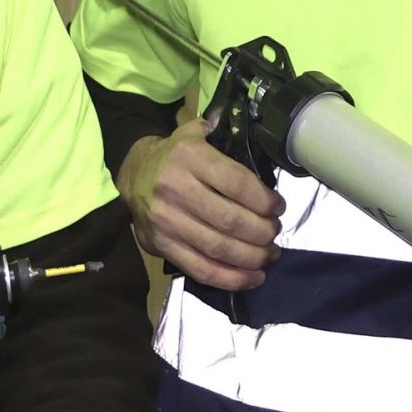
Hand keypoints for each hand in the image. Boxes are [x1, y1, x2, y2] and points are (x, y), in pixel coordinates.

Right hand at [116, 117, 284, 290]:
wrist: (132, 175)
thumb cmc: (173, 156)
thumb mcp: (192, 134)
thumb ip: (222, 132)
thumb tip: (257, 137)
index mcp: (189, 157)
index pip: (237, 183)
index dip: (265, 200)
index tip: (279, 207)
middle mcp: (176, 190)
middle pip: (231, 220)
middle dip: (263, 231)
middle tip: (275, 231)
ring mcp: (167, 222)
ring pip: (219, 248)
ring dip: (253, 257)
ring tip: (270, 254)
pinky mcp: (162, 247)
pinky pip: (201, 270)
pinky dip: (232, 279)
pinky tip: (254, 277)